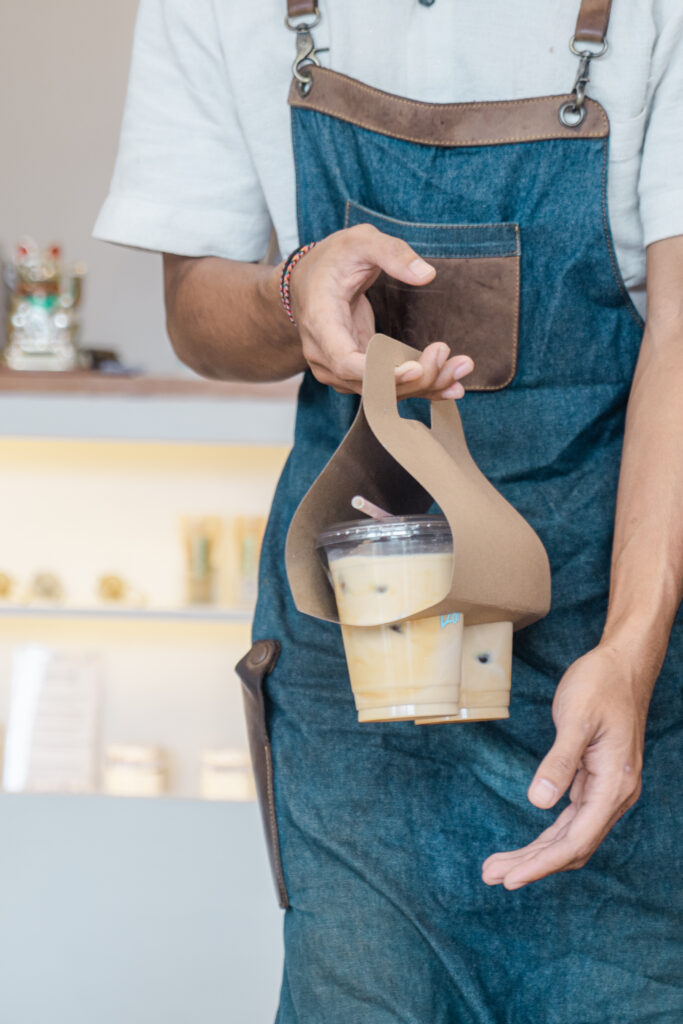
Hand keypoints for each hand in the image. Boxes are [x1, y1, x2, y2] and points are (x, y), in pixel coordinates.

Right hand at [288, 224, 473, 398]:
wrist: (307, 283)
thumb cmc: (332, 260)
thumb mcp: (359, 241)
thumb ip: (392, 253)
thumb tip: (427, 274)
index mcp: (322, 324)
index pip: (346, 362)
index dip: (380, 373)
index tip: (416, 369)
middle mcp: (327, 357)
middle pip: (372, 385)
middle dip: (417, 378)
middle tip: (454, 357)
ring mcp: (341, 371)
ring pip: (384, 393)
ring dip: (426, 385)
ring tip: (463, 367)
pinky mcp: (359, 374)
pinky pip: (390, 388)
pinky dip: (421, 389)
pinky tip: (452, 386)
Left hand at [481, 644, 652, 889]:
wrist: (623, 665)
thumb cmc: (600, 685)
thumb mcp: (575, 718)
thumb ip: (559, 762)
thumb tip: (538, 803)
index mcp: (615, 785)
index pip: (575, 840)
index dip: (541, 863)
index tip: (510, 878)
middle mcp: (616, 795)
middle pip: (572, 847)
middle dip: (531, 864)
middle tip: (490, 875)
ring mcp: (608, 790)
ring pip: (571, 837)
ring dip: (536, 854)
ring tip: (498, 866)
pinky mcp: (597, 781)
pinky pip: (572, 820)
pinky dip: (547, 836)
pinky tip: (528, 846)